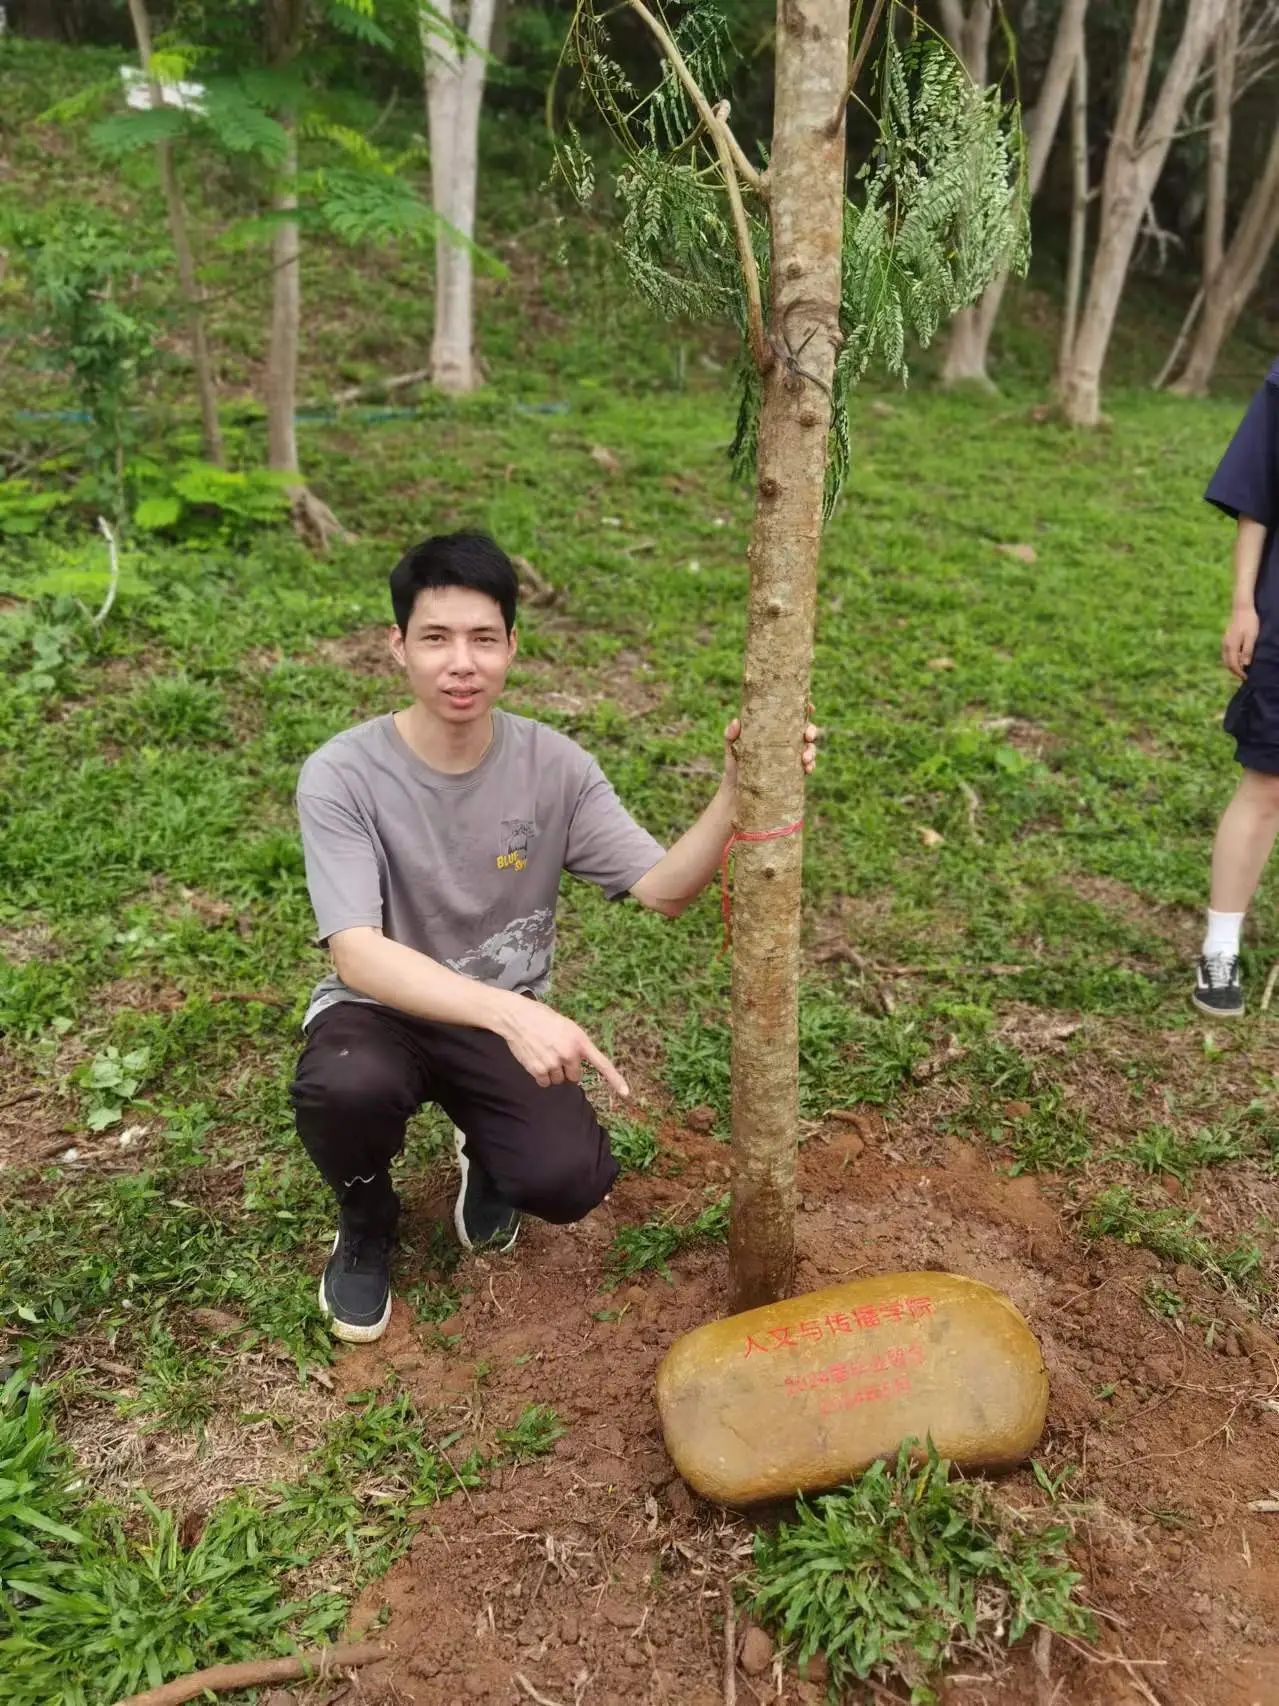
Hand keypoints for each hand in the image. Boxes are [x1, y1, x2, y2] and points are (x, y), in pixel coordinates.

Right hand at [494, 993, 629, 1097]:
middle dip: (567, 1069)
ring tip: (543, 1053)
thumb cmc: (543, 1019)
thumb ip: (577, 1045)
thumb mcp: (568, 1027)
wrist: (518, 1017)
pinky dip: (540, 1076)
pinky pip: (545, 1083)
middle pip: (575, 1077)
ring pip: (558, 1081)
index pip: (602, 1063)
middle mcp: (569, 1053)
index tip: (626, 1093)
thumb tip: (578, 1066)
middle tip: (555, 1052)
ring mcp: (553, 1063)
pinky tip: (535, 1059)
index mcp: (580, 1041)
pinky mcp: (538, 1070)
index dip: (615, 1079)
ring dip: (552, 1072)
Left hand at [721, 713, 820, 789]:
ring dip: (812, 751)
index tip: (811, 708)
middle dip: (812, 731)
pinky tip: (807, 769)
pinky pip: (807, 768)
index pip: (792, 717)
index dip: (804, 710)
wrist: (736, 795)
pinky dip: (810, 767)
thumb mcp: (732, 748)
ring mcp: (790, 759)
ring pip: (809, 749)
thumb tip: (736, 722)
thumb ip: (731, 735)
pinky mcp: (793, 775)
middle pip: (805, 732)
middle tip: (808, 736)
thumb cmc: (735, 767)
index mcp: (774, 731)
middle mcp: (785, 743)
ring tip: (805, 759)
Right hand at [1222, 608, 1259, 680]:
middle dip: (1235, 672)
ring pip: (1226, 659)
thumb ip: (1247, 651)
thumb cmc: (1249, 622)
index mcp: (1231, 646)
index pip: (1233, 665)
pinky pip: (1226, 653)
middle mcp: (1225, 645)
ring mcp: (1224, 642)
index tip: (1247, 678)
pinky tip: (1238, 659)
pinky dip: (1231, 659)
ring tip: (1241, 670)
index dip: (1240, 673)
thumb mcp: (1251, 637)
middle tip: (1244, 677)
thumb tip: (1245, 665)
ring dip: (1232, 666)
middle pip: (1227, 664)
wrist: (1242, 608)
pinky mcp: (1226, 639)